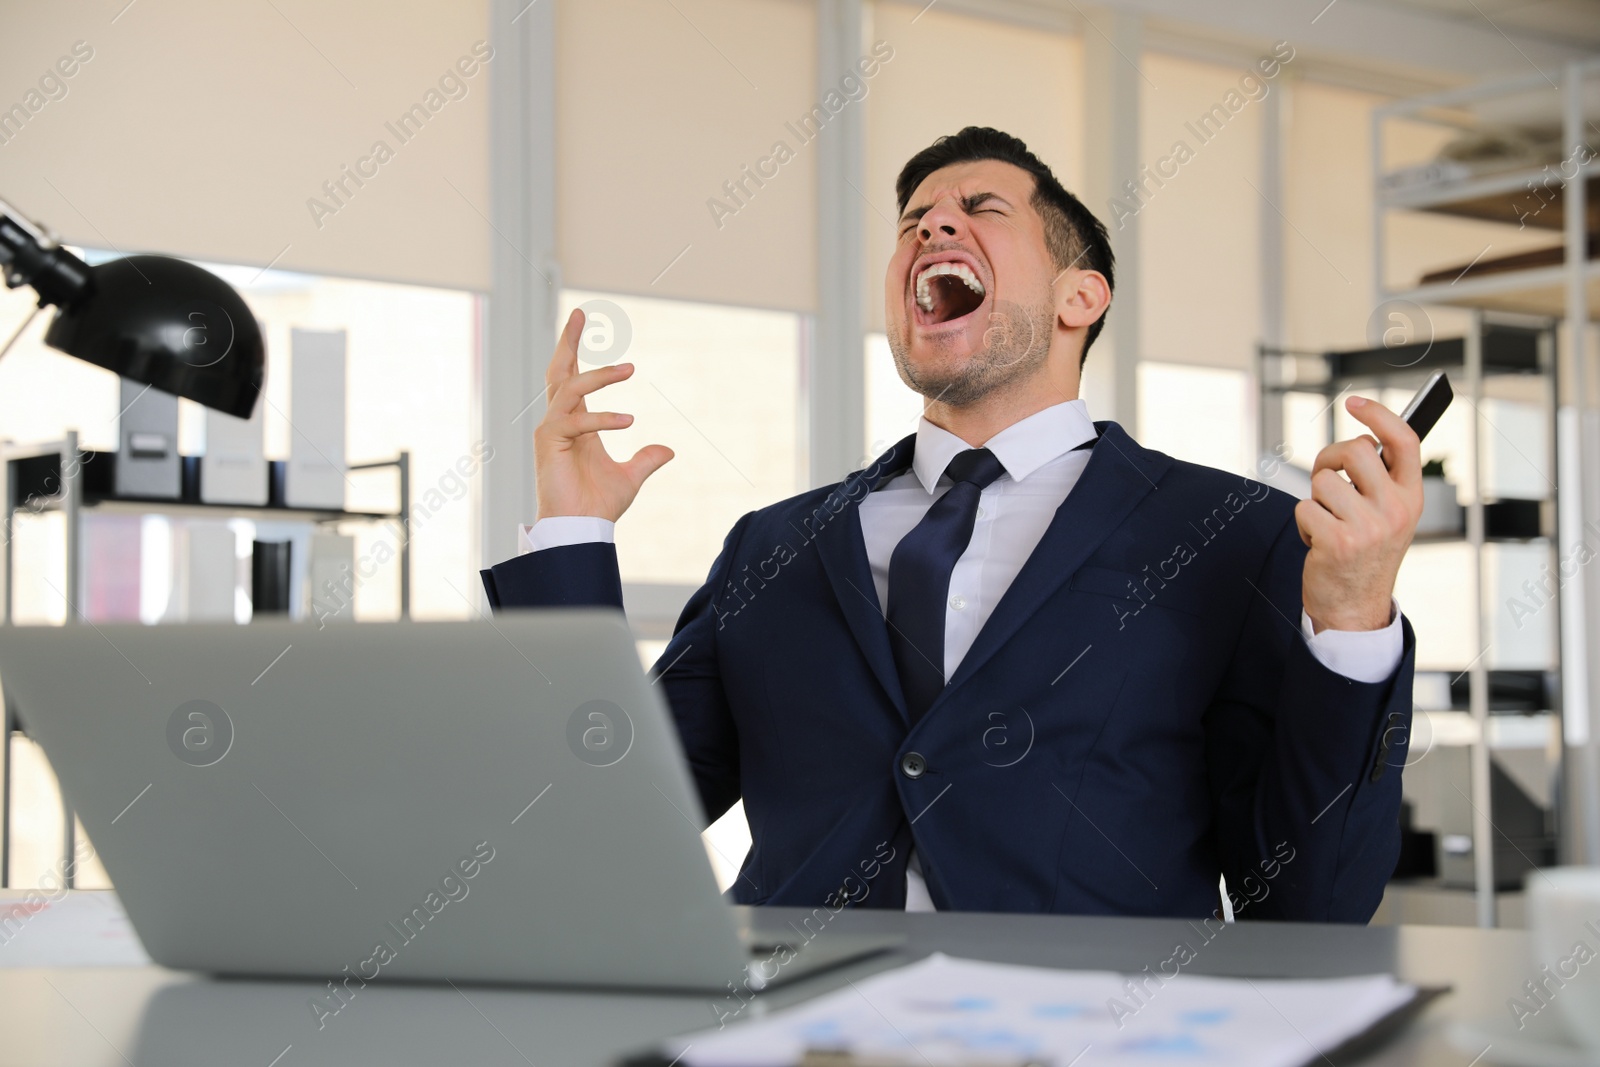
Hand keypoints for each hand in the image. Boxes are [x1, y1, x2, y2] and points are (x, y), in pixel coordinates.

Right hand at [532, 309, 672, 521]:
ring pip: (571, 389)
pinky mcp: (549, 442)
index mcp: (577, 425)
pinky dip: (602, 418)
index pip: (573, 380)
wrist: (581, 530)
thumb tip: (667, 451)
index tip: (582, 322)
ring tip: (629, 369)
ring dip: (599, 376)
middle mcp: (560, 422)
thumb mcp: (630, 478)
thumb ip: (646, 461)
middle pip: (560, 372)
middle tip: (580, 314)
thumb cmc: (598, 506)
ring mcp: (551, 430)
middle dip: (568, 342)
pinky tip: (628, 421)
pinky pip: (576, 420)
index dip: (575, 351)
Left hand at [1295, 396, 1422, 631]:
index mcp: (1411, 497)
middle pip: (1355, 449)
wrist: (1354, 607)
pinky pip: (1305, 508)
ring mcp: (1369, 527)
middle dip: (1329, 458)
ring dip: (1315, 500)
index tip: (1354, 402)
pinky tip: (1318, 543)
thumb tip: (1365, 437)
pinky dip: (1304, 524)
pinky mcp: (1338, 542)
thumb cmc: (1365, 554)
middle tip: (1326, 478)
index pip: (1404, 441)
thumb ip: (1382, 480)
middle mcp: (1396, 509)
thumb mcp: (1388, 515)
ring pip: (1323, 481)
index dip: (1379, 414)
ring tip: (1328, 524)